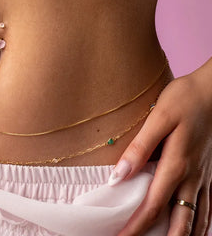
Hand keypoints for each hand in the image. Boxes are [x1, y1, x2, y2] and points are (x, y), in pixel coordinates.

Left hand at [110, 58, 211, 235]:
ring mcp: (206, 177)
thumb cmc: (184, 99)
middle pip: (179, 222)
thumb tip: (119, 175)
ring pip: (198, 219)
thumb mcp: (158, 117)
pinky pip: (210, 207)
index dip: (136, 225)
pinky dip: (202, 224)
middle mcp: (193, 177)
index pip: (153, 205)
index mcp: (177, 164)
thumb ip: (139, 147)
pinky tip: (196, 228)